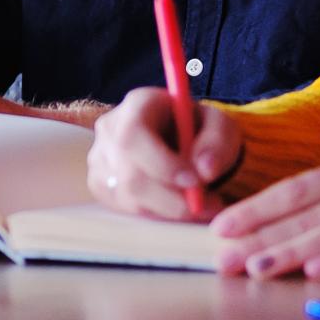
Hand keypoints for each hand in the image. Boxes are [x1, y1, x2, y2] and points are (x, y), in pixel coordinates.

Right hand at [88, 87, 238, 222]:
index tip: (195, 181)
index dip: (161, 163)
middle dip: (171, 199)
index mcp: (137, 104)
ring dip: (168, 210)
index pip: (134, 135)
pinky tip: (176, 206)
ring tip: (200, 206)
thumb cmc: (197, 129)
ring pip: (128, 198)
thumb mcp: (219, 126)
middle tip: (207, 206)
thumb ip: (217, 142)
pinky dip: (156, 215)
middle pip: (129, 176)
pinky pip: (125, 210)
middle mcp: (110, 129)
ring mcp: (100, 159)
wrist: (180, 140)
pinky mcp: (100, 185)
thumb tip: (204, 170)